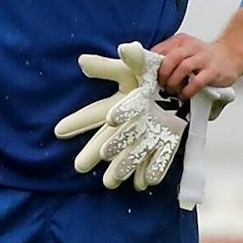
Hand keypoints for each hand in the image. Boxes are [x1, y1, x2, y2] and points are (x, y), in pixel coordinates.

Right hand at [53, 43, 184, 190]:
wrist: (183, 85)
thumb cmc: (154, 75)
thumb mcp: (139, 65)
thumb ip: (120, 62)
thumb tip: (86, 60)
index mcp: (118, 105)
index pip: (94, 113)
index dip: (78, 122)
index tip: (59, 131)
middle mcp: (128, 124)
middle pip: (108, 140)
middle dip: (94, 153)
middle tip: (80, 166)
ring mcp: (146, 136)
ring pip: (130, 154)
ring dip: (121, 167)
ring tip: (110, 182)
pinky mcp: (166, 143)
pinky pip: (158, 160)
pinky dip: (152, 170)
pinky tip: (143, 183)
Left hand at [150, 31, 242, 99]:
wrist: (230, 56)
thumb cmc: (204, 57)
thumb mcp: (185, 50)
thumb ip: (169, 56)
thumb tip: (150, 71)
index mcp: (181, 41)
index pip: (160, 50)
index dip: (152, 64)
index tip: (149, 75)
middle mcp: (192, 47)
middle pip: (171, 58)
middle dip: (163, 73)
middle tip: (161, 84)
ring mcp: (203, 58)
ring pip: (183, 68)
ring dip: (174, 82)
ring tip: (172, 90)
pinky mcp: (213, 71)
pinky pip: (198, 81)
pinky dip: (188, 90)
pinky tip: (185, 94)